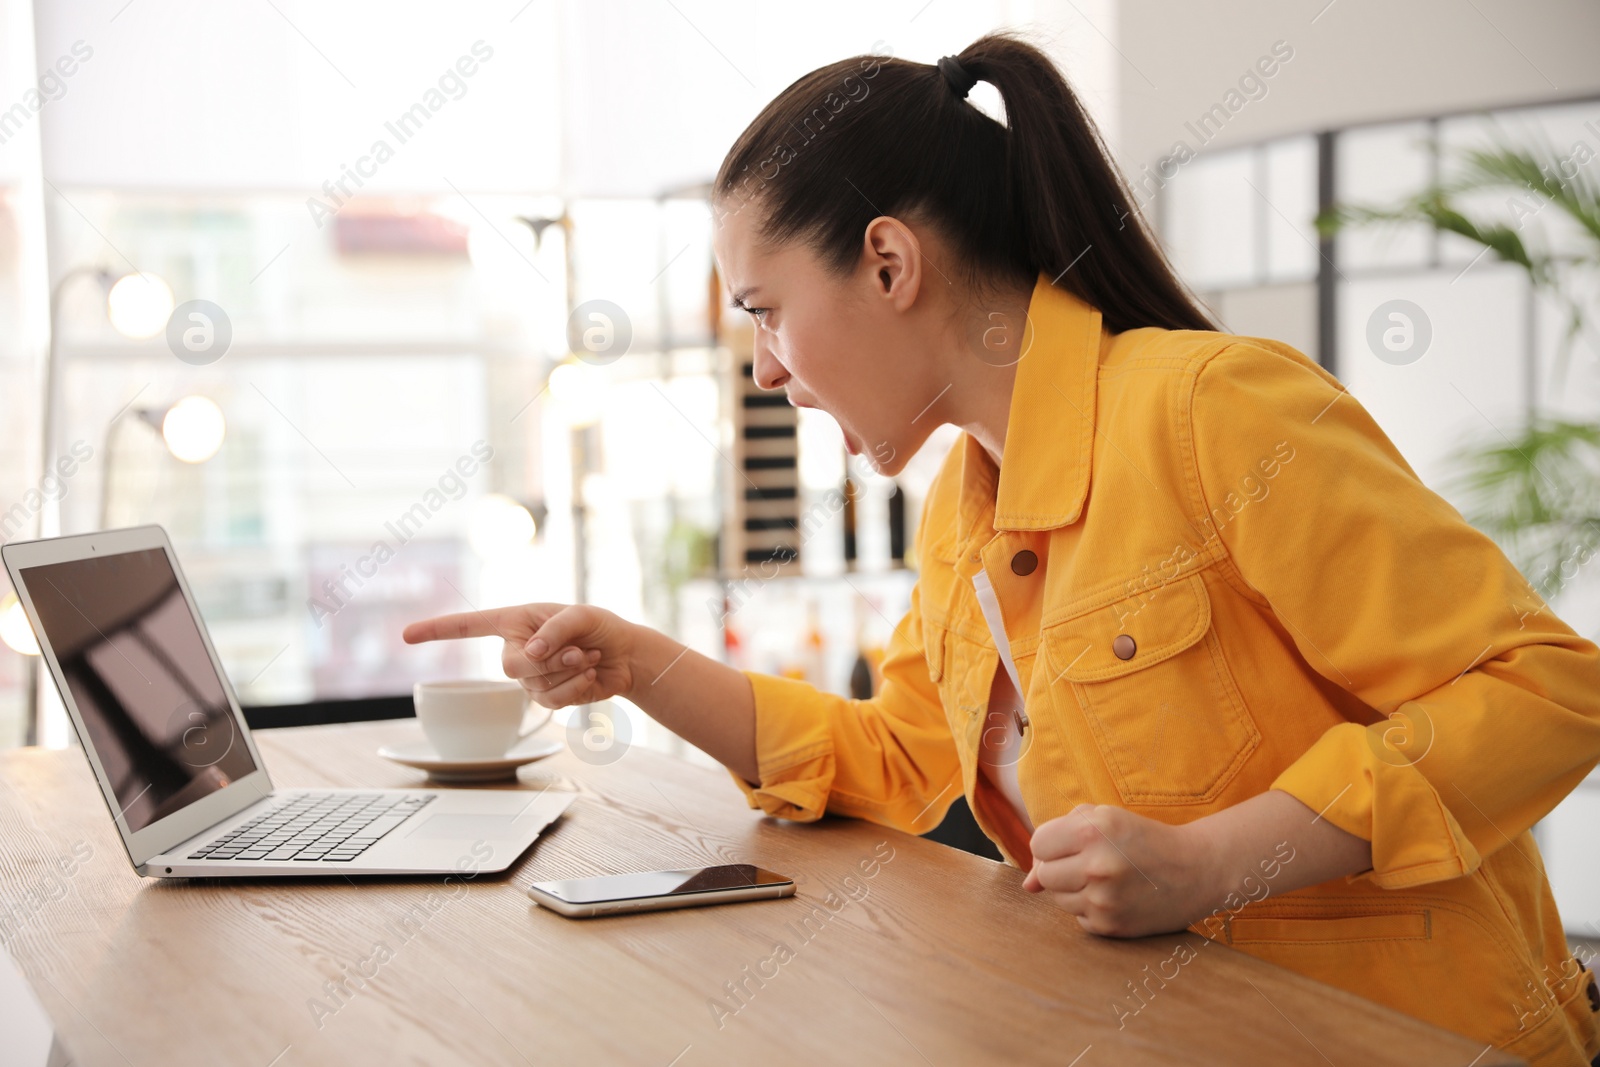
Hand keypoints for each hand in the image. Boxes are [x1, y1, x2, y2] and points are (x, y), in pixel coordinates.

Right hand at [402, 603, 637, 708]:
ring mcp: (530, 677)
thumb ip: (554, 630)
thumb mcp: (581, 616)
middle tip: (577, 650)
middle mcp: (517, 648)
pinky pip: (552, 702)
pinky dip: (575, 689)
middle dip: (548, 661)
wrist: (625, 656)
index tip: (406, 635)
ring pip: (534, 687)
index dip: (436, 630)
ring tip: (587, 657)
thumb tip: (530, 653)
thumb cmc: (601, 626)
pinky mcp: (547, 697)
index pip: (468, 626)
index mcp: (515, 620)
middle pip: (510, 667)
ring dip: (568, 673)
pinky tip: (588, 675)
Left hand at [1022, 803, 1220, 937]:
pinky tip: (1116, 896)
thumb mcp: (1104, 819)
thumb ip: (1059, 838)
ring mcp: (1104, 899)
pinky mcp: (1111, 926)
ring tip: (1105, 878)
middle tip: (1089, 862)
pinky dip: (1090, 908)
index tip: (1070, 844)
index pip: (1038, 844)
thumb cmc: (1144, 839)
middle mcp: (1097, 865)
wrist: (1197, 870)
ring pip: (1058, 899)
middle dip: (1060, 868)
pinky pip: (1078, 918)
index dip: (1051, 844)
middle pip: (1045, 874)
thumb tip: (1028, 885)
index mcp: (1093, 830)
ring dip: (1074, 889)